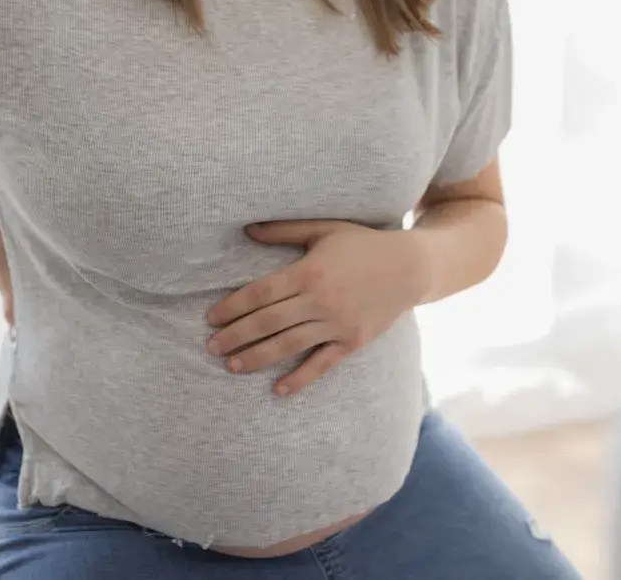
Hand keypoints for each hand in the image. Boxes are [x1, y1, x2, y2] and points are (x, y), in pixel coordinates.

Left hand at [206, 220, 431, 395]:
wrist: (409, 268)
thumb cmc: (362, 244)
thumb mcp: (324, 230)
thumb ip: (285, 230)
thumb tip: (248, 229)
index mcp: (309, 271)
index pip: (261, 293)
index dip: (233, 307)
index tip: (211, 318)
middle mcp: (321, 299)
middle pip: (268, 322)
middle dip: (236, 335)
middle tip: (211, 347)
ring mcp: (337, 323)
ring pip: (289, 345)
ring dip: (257, 357)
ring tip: (232, 366)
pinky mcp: (352, 341)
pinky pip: (321, 364)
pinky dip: (299, 379)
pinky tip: (277, 390)